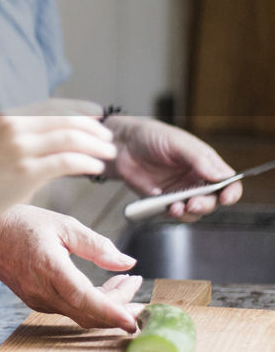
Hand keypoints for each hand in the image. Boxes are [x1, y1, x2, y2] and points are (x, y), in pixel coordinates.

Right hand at [0, 102, 116, 227]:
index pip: (55, 107)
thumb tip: (58, 139)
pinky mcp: (27, 172)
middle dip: (93, 129)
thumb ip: (26, 137)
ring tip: (108, 154)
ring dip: (96, 145)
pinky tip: (96, 168)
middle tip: (108, 139)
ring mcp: (21, 149)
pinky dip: (86, 162)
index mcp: (10, 117)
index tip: (97, 116)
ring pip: (71, 139)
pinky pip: (67, 162)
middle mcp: (16, 127)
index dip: (80, 110)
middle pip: (68, 121)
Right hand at [0, 203, 141, 332]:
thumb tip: (126, 262)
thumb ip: (96, 244)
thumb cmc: (19, 225)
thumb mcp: (61, 224)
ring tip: (126, 283)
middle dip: (120, 307)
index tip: (133, 320)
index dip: (112, 312)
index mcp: (49, 268)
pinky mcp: (39, 303)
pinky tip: (105, 287)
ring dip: (109, 304)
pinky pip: (72, 309)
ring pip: (83, 314)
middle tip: (138, 288)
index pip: (85, 298)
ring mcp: (40, 300)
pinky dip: (93, 302)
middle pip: (89, 313)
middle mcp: (43, 291)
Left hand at [106, 115, 241, 219]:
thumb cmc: (151, 136)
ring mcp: (181, 192)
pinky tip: (165, 208)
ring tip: (175, 207)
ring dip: (188, 213)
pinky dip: (173, 215)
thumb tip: (222, 176)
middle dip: (205, 205)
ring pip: (195, 212)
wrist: (122, 146)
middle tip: (192, 203)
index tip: (225, 198)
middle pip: (212, 201)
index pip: (228, 182)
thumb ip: (198, 159)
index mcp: (206, 163)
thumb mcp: (177, 142)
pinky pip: (175, 214)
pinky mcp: (164, 201)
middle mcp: (196, 180)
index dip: (231, 192)